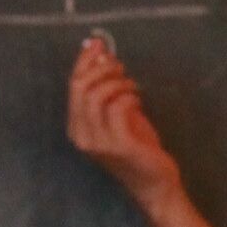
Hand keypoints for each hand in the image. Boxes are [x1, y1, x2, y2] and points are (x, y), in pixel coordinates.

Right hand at [67, 36, 181, 210]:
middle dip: (102, 69)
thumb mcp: (118, 113)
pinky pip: (117, 107)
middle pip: (80, 87)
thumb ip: (108, 87)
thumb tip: (101, 53)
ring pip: (97, 95)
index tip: (98, 44)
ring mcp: (98, 142)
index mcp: (76, 127)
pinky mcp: (118, 145)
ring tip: (131, 85)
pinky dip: (128, 96)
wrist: (154, 182)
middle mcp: (81, 135)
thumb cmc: (137, 146)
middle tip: (121, 67)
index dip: (84, 61)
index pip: (73, 86)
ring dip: (117, 82)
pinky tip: (137, 101)